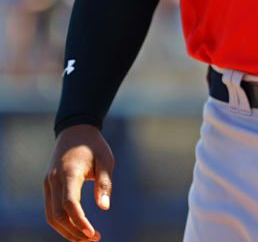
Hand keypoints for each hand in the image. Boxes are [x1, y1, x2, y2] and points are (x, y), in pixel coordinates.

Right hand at [44, 125, 113, 241]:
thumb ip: (105, 184)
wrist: (75, 130)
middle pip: (57, 215)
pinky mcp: (49, 185)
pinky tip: (76, 227)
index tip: (92, 233)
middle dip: (74, 231)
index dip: (79, 221)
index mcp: (69, 173)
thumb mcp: (106, 160)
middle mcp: (54, 180)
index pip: (69, 204)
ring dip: (67, 230)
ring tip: (86, 238)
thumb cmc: (94, 145)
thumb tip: (104, 208)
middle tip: (93, 239)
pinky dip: (62, 221)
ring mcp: (48, 183)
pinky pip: (51, 209)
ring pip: (51, 215)